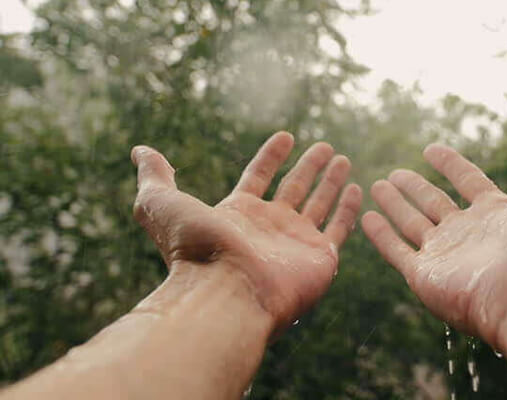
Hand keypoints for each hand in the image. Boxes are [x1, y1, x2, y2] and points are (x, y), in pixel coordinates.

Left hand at [131, 132, 361, 328]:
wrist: (225, 293)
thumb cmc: (193, 251)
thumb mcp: (162, 205)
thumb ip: (155, 177)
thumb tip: (140, 151)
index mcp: (238, 214)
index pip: (259, 177)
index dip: (271, 156)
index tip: (286, 136)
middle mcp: (269, 228)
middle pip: (293, 189)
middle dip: (308, 167)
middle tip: (324, 147)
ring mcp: (296, 243)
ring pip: (319, 204)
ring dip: (331, 181)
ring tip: (342, 158)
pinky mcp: (320, 259)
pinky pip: (339, 229)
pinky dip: (348, 209)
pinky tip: (356, 189)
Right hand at [362, 130, 506, 345]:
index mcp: (500, 214)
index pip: (468, 182)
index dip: (450, 164)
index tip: (431, 149)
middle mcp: (471, 234)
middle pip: (435, 204)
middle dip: (414, 188)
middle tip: (393, 173)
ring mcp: (447, 256)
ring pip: (412, 224)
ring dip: (394, 205)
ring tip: (376, 186)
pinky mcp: (426, 277)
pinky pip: (397, 251)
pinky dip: (380, 235)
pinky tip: (366, 217)